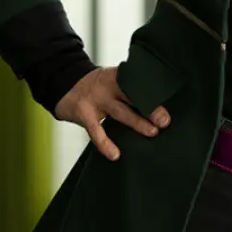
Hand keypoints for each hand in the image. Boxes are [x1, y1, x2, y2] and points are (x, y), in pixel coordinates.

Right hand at [53, 65, 170, 160]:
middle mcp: (109, 86)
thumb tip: (156, 106)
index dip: (154, 92)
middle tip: (165, 120)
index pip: (139, 82)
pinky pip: (96, 131)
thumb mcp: (112, 80)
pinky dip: (105, 144)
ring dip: (137, 123)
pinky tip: (115, 155)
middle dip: (151, 107)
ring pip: (120, 111)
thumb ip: (129, 90)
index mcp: (118, 76)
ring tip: (152, 132)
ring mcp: (96, 99)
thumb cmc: (96, 87)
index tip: (168, 101)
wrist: (64, 85)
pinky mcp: (84, 113)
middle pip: (133, 96)